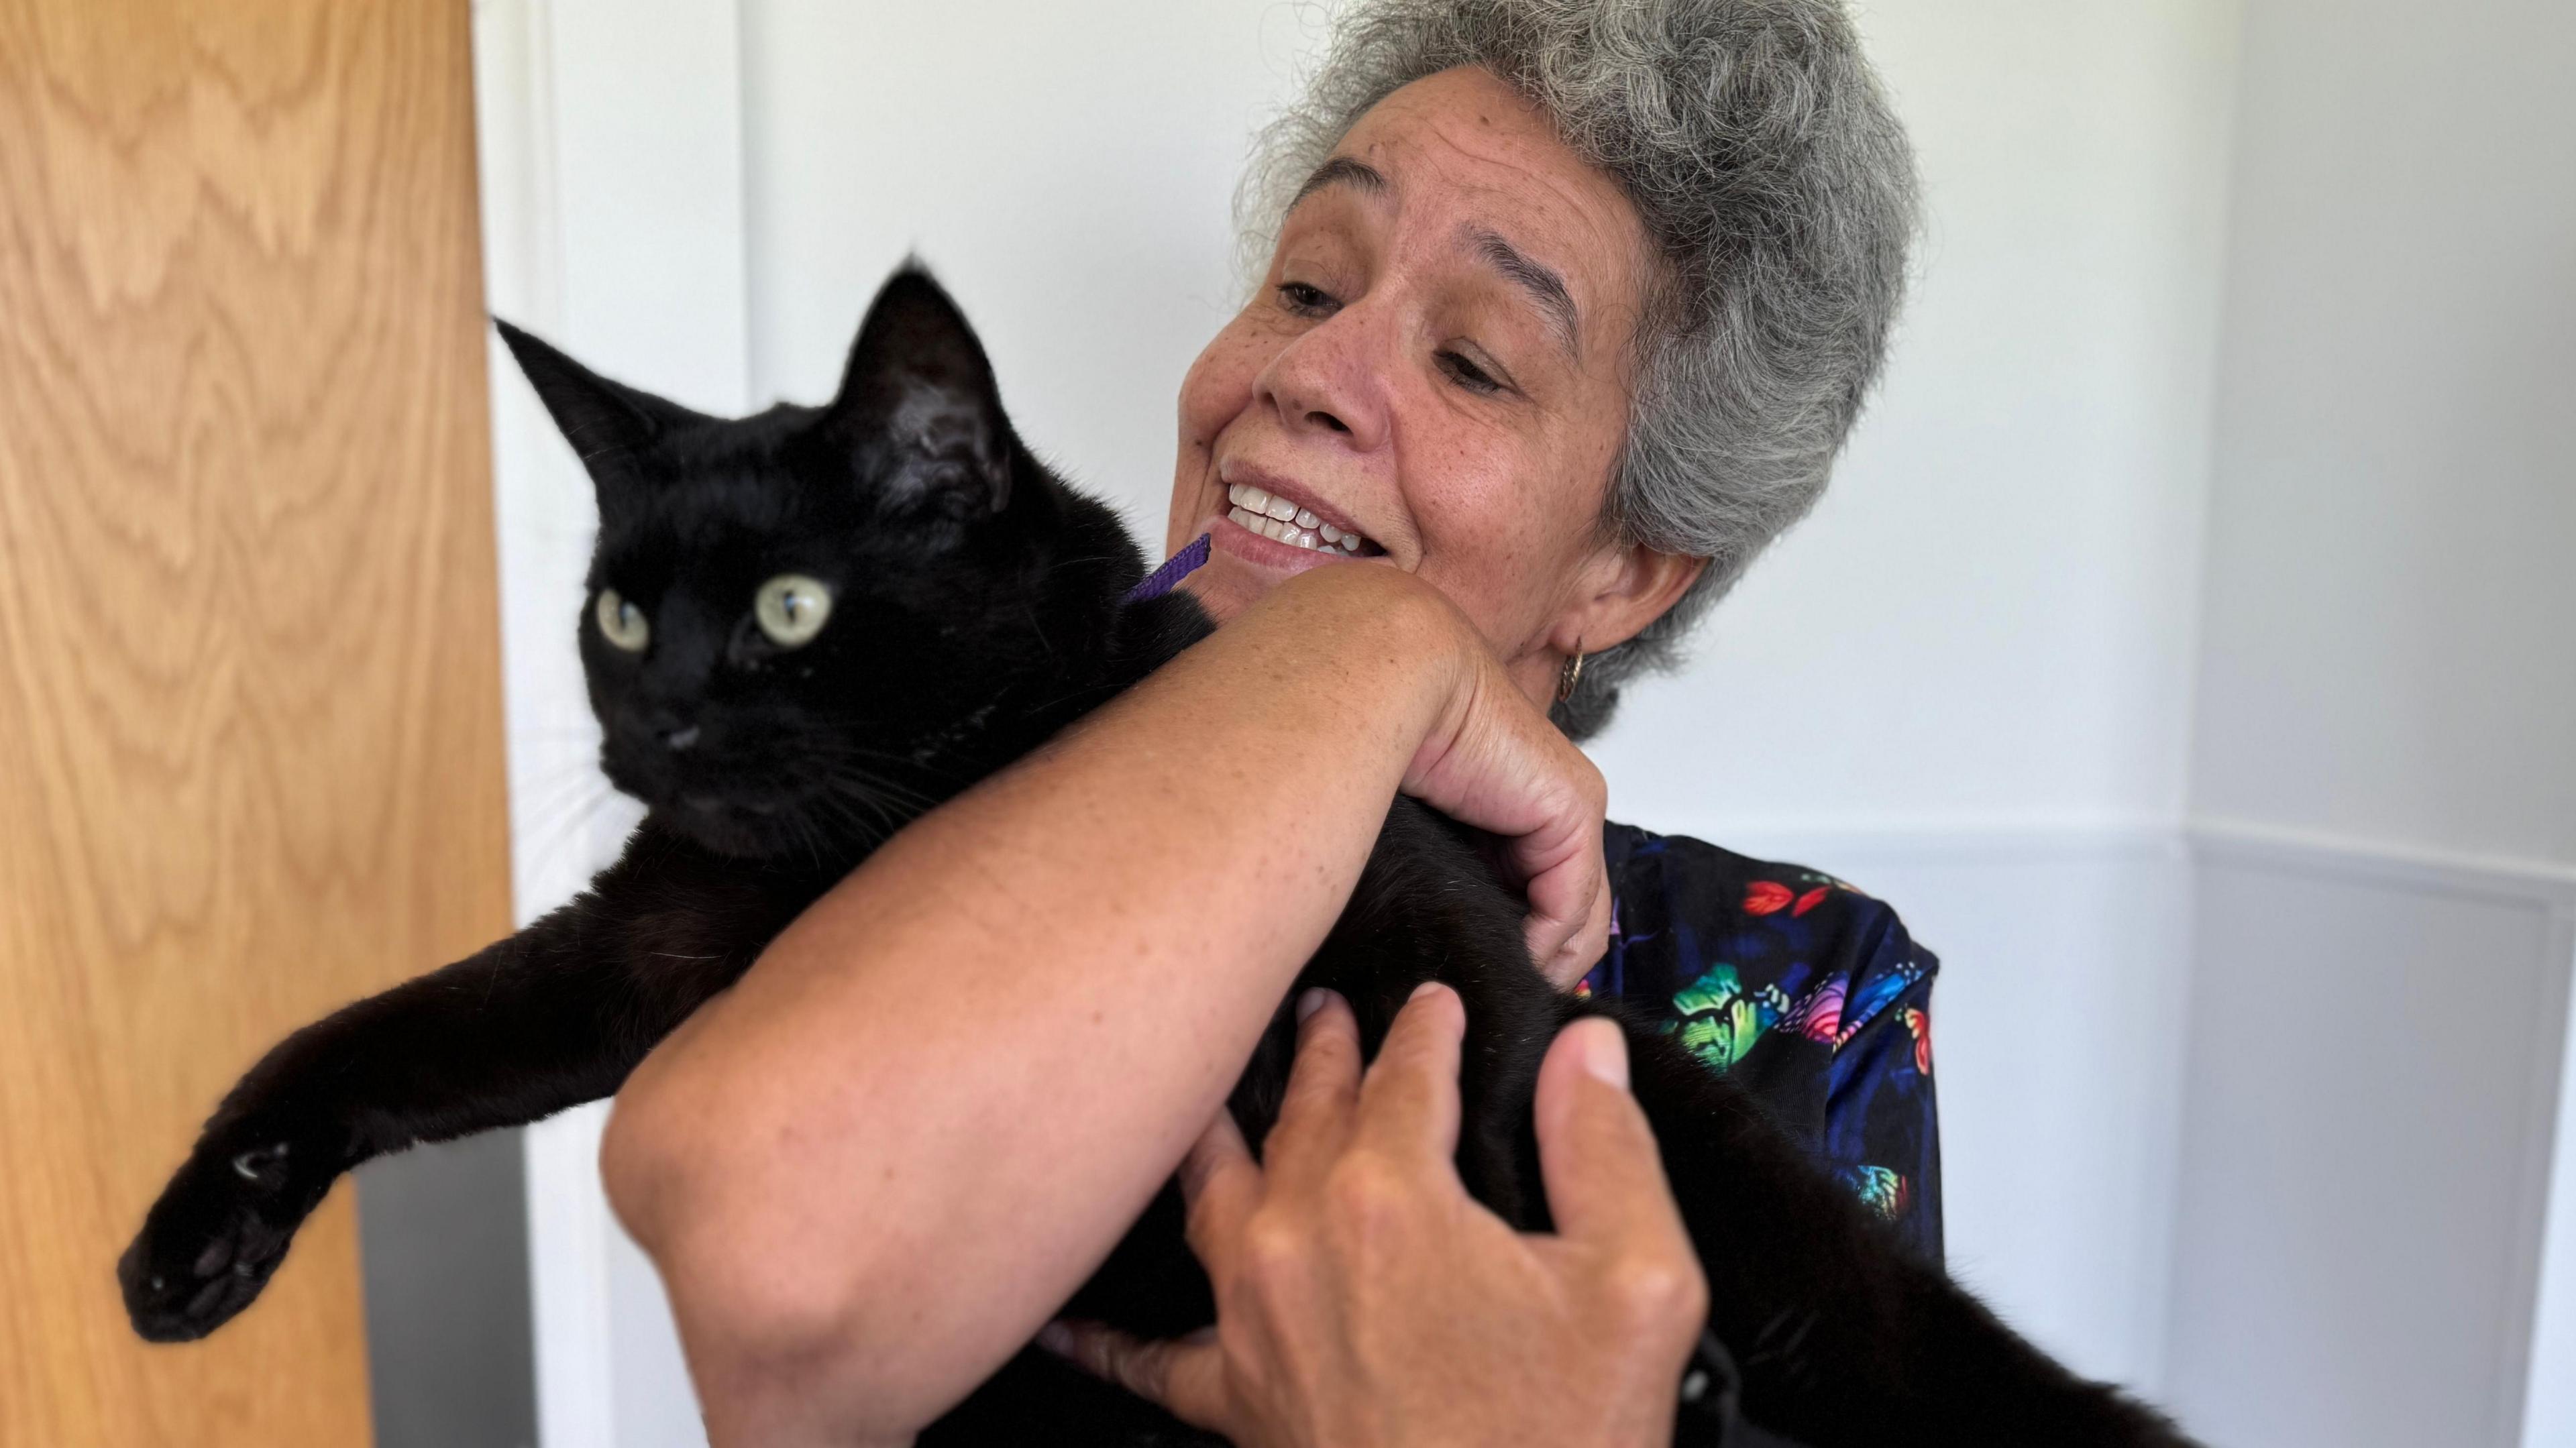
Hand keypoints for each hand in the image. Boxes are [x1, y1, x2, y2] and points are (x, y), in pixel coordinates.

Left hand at [1045, 984, 1706, 1447]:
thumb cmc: (1562, 1437)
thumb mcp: (1637, 1283)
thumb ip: (1606, 1149)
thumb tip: (1590, 1048)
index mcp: (1395, 1200)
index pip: (1407, 1076)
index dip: (1425, 1029)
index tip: (1435, 1002)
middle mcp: (1301, 1241)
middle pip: (1306, 1116)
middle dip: (1320, 1053)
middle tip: (1321, 1010)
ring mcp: (1255, 1321)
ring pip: (1213, 1191)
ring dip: (1215, 1129)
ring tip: (1202, 1084)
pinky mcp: (1238, 1400)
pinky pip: (1152, 1358)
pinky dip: (1105, 1335)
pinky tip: (1059, 1317)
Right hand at [1254, 567, 1610, 985]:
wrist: (1366, 668)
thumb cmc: (1348, 726)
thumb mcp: (1392, 826)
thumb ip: (1421, 875)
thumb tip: (1414, 948)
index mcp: (1488, 795)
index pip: (1523, 889)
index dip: (1503, 947)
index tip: (1470, 992)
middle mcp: (1530, 796)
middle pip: (1556, 909)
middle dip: (1524, 962)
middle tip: (1485, 1010)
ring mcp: (1559, 798)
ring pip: (1573, 914)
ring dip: (1534, 963)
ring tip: (1488, 996)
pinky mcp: (1569, 804)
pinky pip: (1572, 902)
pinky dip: (1542, 945)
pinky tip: (1502, 964)